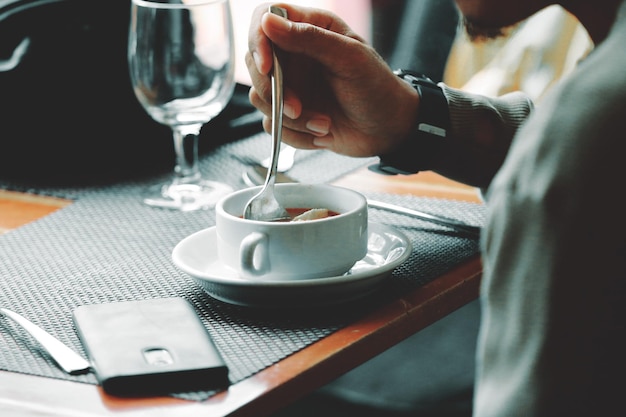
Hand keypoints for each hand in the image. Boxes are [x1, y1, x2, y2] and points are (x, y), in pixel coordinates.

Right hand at [246, 3, 418, 156]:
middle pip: (255, 64)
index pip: (265, 19)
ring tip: (324, 122)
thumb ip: (309, 38)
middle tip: (298, 107)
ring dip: (291, 119)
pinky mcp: (291, 114)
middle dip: (275, 92)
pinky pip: (273, 125)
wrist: (390, 130)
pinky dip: (296, 135)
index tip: (267, 67)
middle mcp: (296, 56)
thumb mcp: (349, 58)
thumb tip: (269, 21)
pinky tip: (322, 133)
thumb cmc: (378, 88)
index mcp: (311, 29)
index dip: (258, 41)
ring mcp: (292, 86)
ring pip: (261, 99)